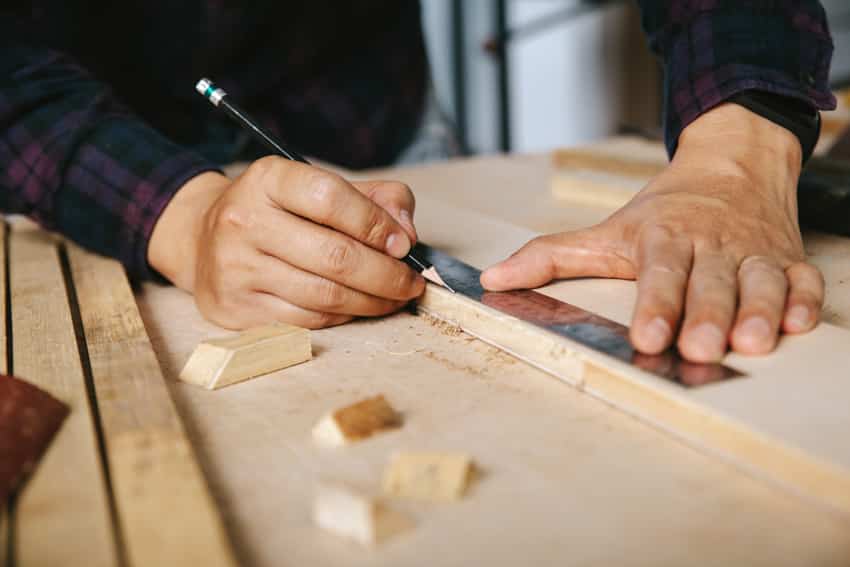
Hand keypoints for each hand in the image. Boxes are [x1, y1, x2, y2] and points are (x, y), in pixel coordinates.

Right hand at [148, 157, 424, 328]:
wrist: (203, 239)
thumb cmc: (279, 212)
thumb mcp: (319, 187)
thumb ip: (374, 198)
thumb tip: (407, 233)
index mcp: (268, 180)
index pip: (330, 198)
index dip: (376, 224)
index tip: (404, 244)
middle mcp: (244, 221)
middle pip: (334, 256)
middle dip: (386, 275)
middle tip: (412, 282)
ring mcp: (236, 269)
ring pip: (324, 296)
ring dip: (372, 302)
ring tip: (394, 297)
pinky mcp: (236, 308)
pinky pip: (307, 321)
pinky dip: (343, 317)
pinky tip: (358, 307)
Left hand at [481, 103, 823, 362]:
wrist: (730, 163)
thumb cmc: (664, 209)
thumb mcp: (606, 230)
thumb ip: (551, 257)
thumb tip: (494, 280)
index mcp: (663, 237)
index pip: (658, 272)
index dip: (655, 304)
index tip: (647, 337)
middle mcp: (709, 243)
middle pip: (710, 281)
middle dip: (707, 314)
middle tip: (701, 347)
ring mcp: (751, 251)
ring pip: (760, 280)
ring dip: (761, 310)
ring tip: (754, 342)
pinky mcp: (785, 257)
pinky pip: (803, 278)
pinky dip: (806, 300)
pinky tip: (802, 324)